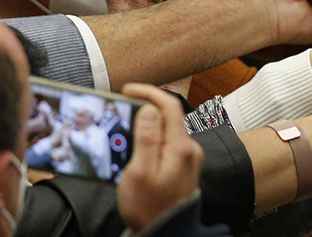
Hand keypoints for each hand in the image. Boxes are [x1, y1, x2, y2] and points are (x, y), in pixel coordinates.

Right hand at [117, 84, 203, 231]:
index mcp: (180, 147)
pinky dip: (152, 138)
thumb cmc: (149, 208)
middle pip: (169, 116)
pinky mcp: (184, 167)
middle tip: (121, 108)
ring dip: (148, 124)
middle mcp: (189, 149)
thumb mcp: (140, 173)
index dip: (149, 92)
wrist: (167, 234)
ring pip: (168, 130)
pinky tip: (137, 147)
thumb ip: (146, 138)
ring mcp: (189, 158)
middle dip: (146, 108)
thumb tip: (149, 109)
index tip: (128, 89)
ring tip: (125, 129)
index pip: (169, 105)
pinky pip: (168, 143)